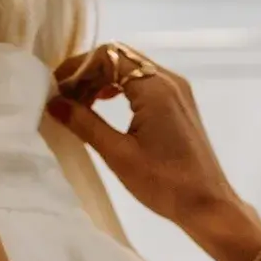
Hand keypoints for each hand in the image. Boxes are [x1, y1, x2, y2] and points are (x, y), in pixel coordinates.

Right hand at [48, 47, 260, 260]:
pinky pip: (144, 83)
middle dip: (88, 72)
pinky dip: (120, 88)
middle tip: (63, 98)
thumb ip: (84, 124)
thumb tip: (54, 103)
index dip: (77, 68)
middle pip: (120, 57)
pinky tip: (104, 105)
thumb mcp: (118, 154)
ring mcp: (177, 90)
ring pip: (131, 69)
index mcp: (155, 88)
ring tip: (79, 104)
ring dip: (102, 80)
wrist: (207, 204)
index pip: (108, 56)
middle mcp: (169, 80)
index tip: (56, 89)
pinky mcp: (179, 104)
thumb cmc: (163, 183)